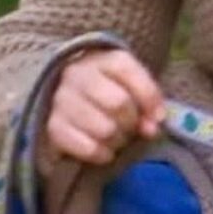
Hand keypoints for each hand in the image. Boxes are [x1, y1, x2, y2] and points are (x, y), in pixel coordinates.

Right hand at [44, 48, 166, 165]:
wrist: (72, 103)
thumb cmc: (110, 93)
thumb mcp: (132, 87)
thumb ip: (148, 102)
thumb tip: (153, 127)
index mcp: (101, 59)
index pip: (127, 70)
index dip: (149, 97)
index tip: (159, 116)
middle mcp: (77, 75)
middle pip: (118, 103)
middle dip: (132, 121)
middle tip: (131, 127)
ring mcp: (61, 101)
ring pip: (105, 129)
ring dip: (118, 140)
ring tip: (117, 136)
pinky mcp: (53, 127)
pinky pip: (88, 148)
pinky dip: (103, 154)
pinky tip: (104, 149)